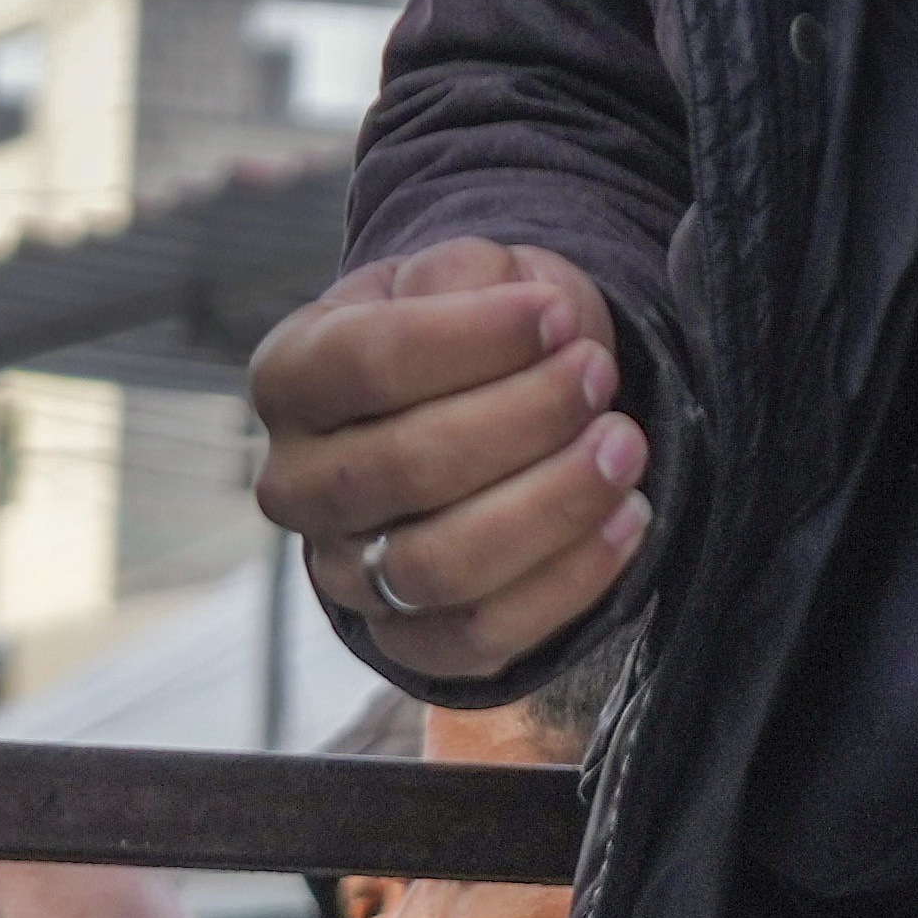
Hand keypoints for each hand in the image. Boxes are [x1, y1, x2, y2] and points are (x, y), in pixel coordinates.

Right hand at [245, 240, 651, 690]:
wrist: (479, 414)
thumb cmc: (469, 339)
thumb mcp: (462, 277)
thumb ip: (468, 277)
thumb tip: (516, 308)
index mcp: (291, 379)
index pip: (364, 364)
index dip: (470, 339)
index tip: (555, 315)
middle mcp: (297, 486)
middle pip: (407, 467)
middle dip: (524, 418)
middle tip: (599, 376)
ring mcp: (345, 574)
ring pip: (442, 564)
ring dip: (551, 504)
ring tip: (624, 445)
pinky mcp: (408, 640)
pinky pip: (484, 635)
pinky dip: (568, 581)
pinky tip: (626, 517)